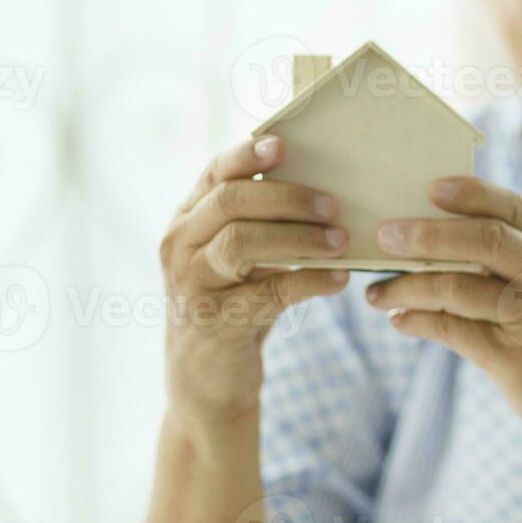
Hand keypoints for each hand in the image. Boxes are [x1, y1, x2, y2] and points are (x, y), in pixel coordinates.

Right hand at [159, 134, 352, 445]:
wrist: (205, 378)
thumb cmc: (234, 301)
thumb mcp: (238, 256)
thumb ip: (260, 219)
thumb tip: (326, 183)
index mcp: (187, 219)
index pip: (214, 173)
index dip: (247, 155)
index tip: (284, 145)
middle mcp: (180, 245)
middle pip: (230, 202)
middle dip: (287, 197)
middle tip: (334, 204)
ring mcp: (192, 284)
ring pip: (242, 243)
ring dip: (299, 237)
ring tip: (342, 240)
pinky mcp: (214, 322)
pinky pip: (267, 293)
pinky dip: (309, 281)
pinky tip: (339, 280)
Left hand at [363, 176, 521, 446]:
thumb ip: (505, 257)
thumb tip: (426, 234)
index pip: (510, 208)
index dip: (470, 194)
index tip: (430, 187)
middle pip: (485, 241)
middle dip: (428, 235)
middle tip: (385, 236)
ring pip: (459, 288)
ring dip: (407, 287)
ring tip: (375, 293)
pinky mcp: (515, 358)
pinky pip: (452, 331)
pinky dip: (417, 322)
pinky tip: (398, 320)